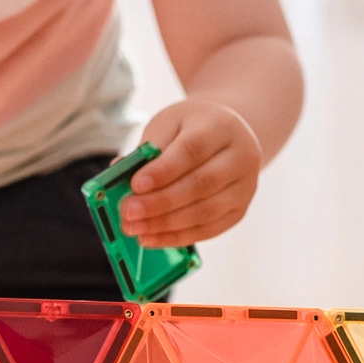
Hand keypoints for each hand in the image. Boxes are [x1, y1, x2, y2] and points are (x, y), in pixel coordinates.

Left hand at [120, 99, 263, 245]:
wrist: (230, 135)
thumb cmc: (192, 128)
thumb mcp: (170, 124)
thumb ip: (148, 149)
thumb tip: (118, 176)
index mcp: (221, 127)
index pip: (192, 150)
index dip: (164, 170)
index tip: (135, 185)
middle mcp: (241, 157)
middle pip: (201, 185)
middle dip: (160, 203)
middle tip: (128, 212)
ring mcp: (245, 187)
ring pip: (205, 212)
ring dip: (166, 225)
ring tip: (135, 229)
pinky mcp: (239, 210)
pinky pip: (209, 230)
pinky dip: (178, 237)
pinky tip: (153, 238)